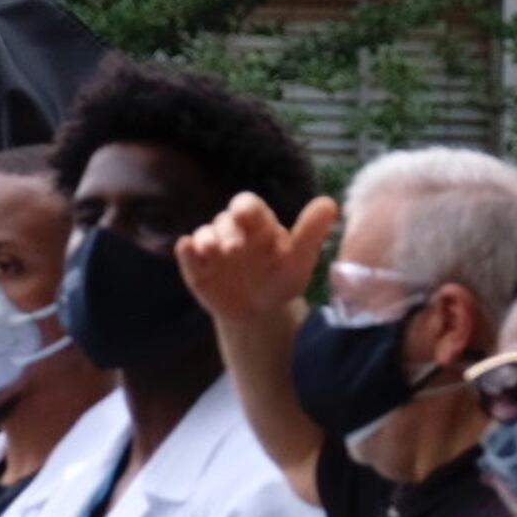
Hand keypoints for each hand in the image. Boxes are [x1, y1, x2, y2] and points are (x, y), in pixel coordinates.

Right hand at [176, 191, 339, 327]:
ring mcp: (212, 247)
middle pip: (225, 220)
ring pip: (204, 234)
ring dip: (205, 239)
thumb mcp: (299, 261)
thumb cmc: (280, 281)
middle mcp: (232, 229)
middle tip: (234, 248)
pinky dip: (185, 251)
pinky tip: (186, 249)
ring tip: (210, 250)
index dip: (245, 208)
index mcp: (258, 224)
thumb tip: (330, 202)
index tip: (245, 215)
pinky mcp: (196, 266)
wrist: (258, 313)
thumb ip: (310, 233)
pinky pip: (187, 255)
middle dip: (227, 231)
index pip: (248, 206)